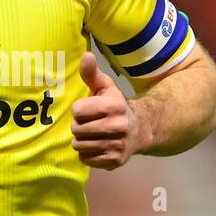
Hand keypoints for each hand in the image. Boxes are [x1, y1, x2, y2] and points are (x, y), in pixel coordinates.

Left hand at [71, 52, 143, 169]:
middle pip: (76, 129)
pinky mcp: (114, 160)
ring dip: (82, 140)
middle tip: (90, 123)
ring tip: (93, 135)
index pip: (77, 110)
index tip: (88, 109)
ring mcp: (117, 145)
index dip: (80, 110)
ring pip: (79, 145)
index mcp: (114, 105)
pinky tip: (98, 146)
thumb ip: (92, 73)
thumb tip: (86, 55)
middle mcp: (118, 126)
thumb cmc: (114, 106)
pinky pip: (85, 159)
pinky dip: (87, 154)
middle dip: (79, 126)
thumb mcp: (105, 87)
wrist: (139, 130)